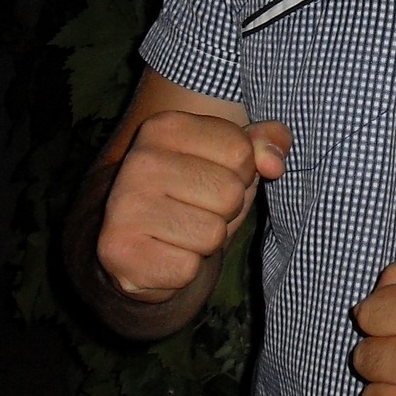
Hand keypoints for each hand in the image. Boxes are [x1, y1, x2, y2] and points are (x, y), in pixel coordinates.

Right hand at [98, 111, 290, 301]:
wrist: (136, 243)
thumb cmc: (194, 195)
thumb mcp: (234, 160)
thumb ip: (266, 142)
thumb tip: (274, 163)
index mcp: (165, 128)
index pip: (240, 152)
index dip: (241, 173)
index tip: (212, 177)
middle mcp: (139, 161)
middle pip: (230, 194)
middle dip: (225, 211)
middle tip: (196, 211)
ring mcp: (124, 206)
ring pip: (212, 234)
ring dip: (206, 242)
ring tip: (181, 232)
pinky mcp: (120, 251)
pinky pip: (188, 268)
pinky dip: (184, 268)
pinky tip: (164, 254)